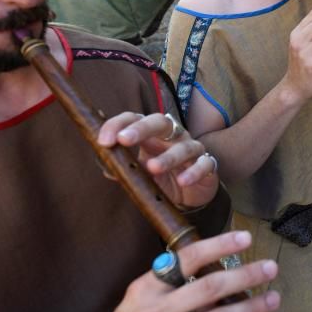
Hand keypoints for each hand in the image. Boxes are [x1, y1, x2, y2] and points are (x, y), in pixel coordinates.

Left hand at [98, 112, 219, 208]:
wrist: (190, 192)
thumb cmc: (162, 177)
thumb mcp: (140, 173)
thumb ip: (124, 168)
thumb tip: (107, 167)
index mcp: (152, 133)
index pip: (134, 119)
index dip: (117, 125)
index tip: (103, 141)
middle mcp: (173, 135)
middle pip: (160, 122)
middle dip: (141, 129)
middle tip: (123, 140)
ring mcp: (192, 148)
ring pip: (183, 146)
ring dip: (168, 157)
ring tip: (152, 168)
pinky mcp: (207, 165)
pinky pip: (204, 164)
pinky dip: (194, 172)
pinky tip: (183, 181)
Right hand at [98, 231, 278, 311]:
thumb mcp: (139, 301)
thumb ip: (170, 285)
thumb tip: (214, 267)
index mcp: (145, 289)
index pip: (186, 259)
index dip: (218, 246)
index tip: (245, 238)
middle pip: (209, 288)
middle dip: (245, 275)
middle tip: (270, 268)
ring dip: (252, 308)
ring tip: (272, 299)